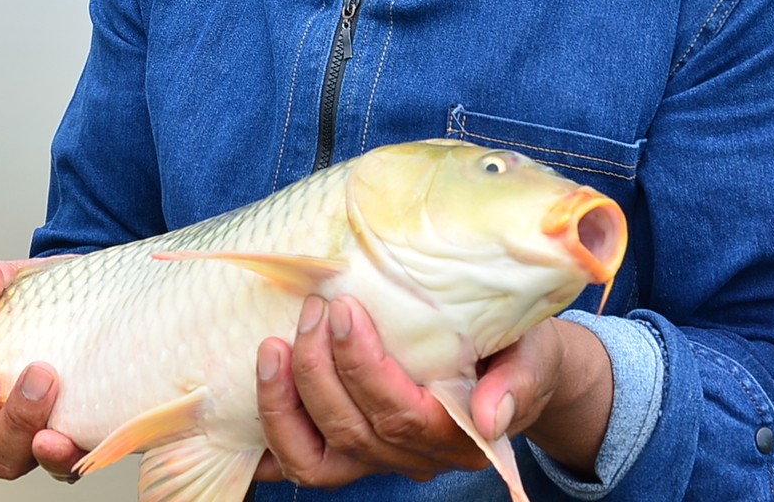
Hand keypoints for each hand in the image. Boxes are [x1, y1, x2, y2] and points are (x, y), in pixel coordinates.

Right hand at [0, 258, 82, 480]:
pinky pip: (76, 462)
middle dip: (4, 422)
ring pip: (30, 460)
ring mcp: (55, 433)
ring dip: (31, 427)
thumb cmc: (53, 297)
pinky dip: (67, 454)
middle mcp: (18, 426)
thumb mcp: (15, 279)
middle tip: (27, 373)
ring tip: (49, 380)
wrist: (105, 293)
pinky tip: (69, 433)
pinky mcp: (92, 433)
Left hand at [253, 296, 613, 485]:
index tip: (344, 309)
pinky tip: (241, 412)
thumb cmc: (521, 351)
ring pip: (317, 460)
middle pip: (354, 431)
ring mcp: (380, 460)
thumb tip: (490, 416)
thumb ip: (517, 383)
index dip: (363, 366)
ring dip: (284, 405)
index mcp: (460, 434)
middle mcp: (417, 458)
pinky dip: (268, 445)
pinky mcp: (352, 454)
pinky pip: (302, 465)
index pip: (401, 414)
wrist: (521, 368)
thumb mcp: (533, 356)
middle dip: (319, 369)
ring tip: (272, 348)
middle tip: (312, 309)